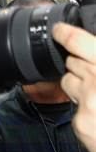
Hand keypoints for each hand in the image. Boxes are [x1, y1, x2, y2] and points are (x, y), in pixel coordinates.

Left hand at [53, 22, 95, 151]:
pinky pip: (76, 104)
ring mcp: (87, 104)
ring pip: (69, 81)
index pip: (79, 42)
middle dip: (81, 62)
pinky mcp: (80, 122)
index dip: (66, 33)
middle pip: (73, 62)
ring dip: (79, 81)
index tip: (59, 30)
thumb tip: (93, 52)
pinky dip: (85, 104)